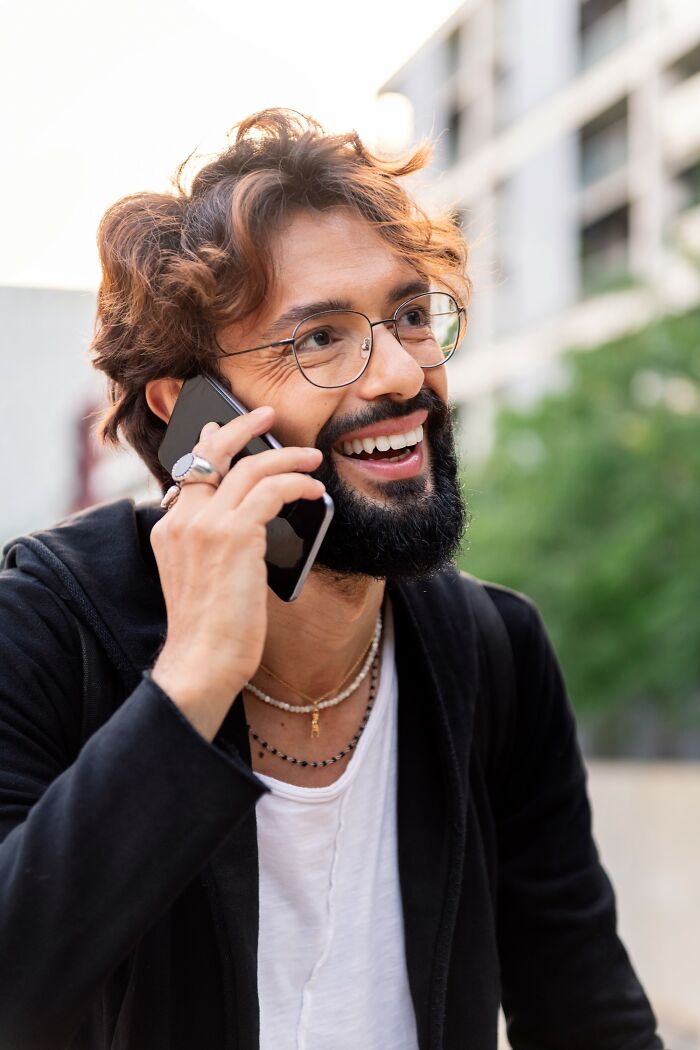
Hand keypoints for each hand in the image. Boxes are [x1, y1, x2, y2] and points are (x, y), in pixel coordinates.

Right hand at [149, 406, 323, 740]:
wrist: (202, 660)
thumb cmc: (211, 630)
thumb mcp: (203, 577)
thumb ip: (216, 543)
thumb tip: (254, 521)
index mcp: (168, 528)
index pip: (188, 471)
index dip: (208, 444)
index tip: (221, 427)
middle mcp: (181, 519)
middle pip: (211, 454)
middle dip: (241, 427)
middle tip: (266, 414)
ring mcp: (204, 525)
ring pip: (247, 468)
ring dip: (285, 457)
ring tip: (311, 458)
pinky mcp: (233, 535)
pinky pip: (270, 491)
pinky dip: (296, 485)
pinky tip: (313, 492)